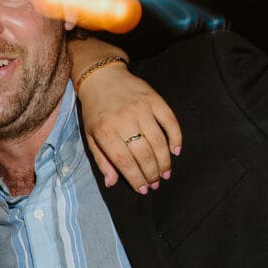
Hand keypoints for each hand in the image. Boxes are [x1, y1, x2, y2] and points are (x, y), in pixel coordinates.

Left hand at [77, 61, 181, 192]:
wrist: (102, 77)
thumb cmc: (95, 111)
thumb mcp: (90, 136)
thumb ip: (102, 160)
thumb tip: (112, 183)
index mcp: (105, 131)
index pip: (124, 161)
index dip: (136, 178)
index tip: (143, 189)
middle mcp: (124, 120)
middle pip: (143, 154)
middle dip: (151, 173)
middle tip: (155, 184)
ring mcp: (141, 108)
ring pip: (158, 141)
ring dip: (164, 161)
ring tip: (165, 174)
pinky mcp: (154, 99)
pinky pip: (170, 121)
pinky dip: (176, 137)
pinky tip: (176, 151)